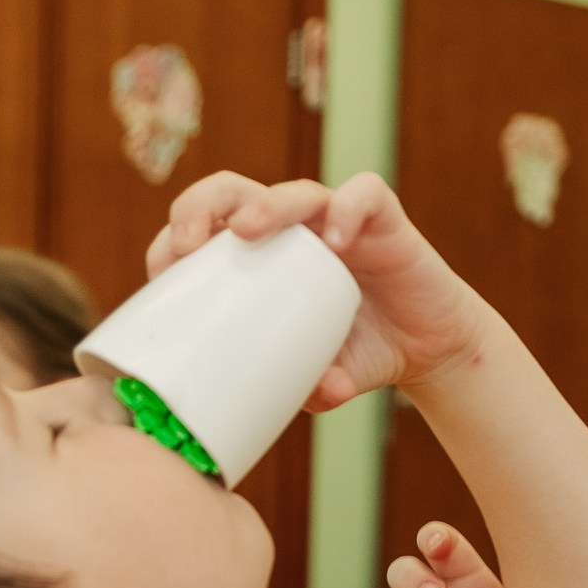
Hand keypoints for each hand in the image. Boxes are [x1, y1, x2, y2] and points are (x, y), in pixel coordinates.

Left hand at [147, 171, 489, 411]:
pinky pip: (363, 196)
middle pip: (233, 192)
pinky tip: (337, 242)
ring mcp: (335, 219)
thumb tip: (312, 396)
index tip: (161, 277)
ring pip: (293, 191)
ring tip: (247, 231)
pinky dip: (347, 210)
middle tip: (188, 243)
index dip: (173, 244)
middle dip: (200, 205)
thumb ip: (306, 388)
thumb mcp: (320, 381)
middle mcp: (292, 231)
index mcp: (260, 259)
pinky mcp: (383, 218)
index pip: (204, 232)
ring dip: (265, 205)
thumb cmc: (360, 355)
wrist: (427, 348)